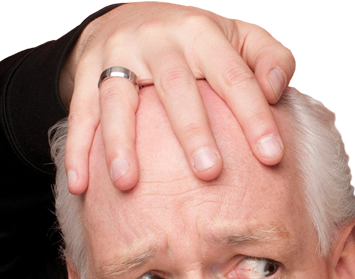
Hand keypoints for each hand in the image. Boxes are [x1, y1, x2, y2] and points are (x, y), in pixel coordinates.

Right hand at [60, 2, 295, 192]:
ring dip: (121, 143)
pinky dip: (78, 149)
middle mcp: (158, 40)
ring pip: (118, 99)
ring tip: (129, 183)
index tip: (272, 156)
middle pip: (176, 87)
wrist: (132, 16)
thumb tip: (277, 89)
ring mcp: (118, 55)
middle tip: (210, 174)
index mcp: (202, 34)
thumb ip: (271, 59)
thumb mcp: (240, 39)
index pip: (234, 77)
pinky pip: (81, 113)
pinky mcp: (86, 72)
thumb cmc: (200, 44)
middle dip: (192, 131)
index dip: (255, 116)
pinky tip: (81, 186)